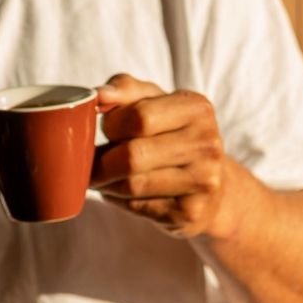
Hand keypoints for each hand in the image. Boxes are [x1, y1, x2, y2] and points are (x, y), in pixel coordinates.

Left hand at [92, 73, 233, 238]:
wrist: (210, 186)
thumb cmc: (173, 137)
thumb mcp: (155, 103)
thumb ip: (126, 90)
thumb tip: (98, 96)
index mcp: (197, 109)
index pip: (139, 117)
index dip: (112, 126)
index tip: (107, 131)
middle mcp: (206, 144)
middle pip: (133, 156)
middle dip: (102, 162)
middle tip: (92, 164)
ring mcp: (203, 181)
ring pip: (133, 185)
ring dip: (108, 184)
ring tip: (104, 179)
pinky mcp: (192, 212)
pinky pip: (139, 207)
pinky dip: (121, 201)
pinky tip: (123, 195)